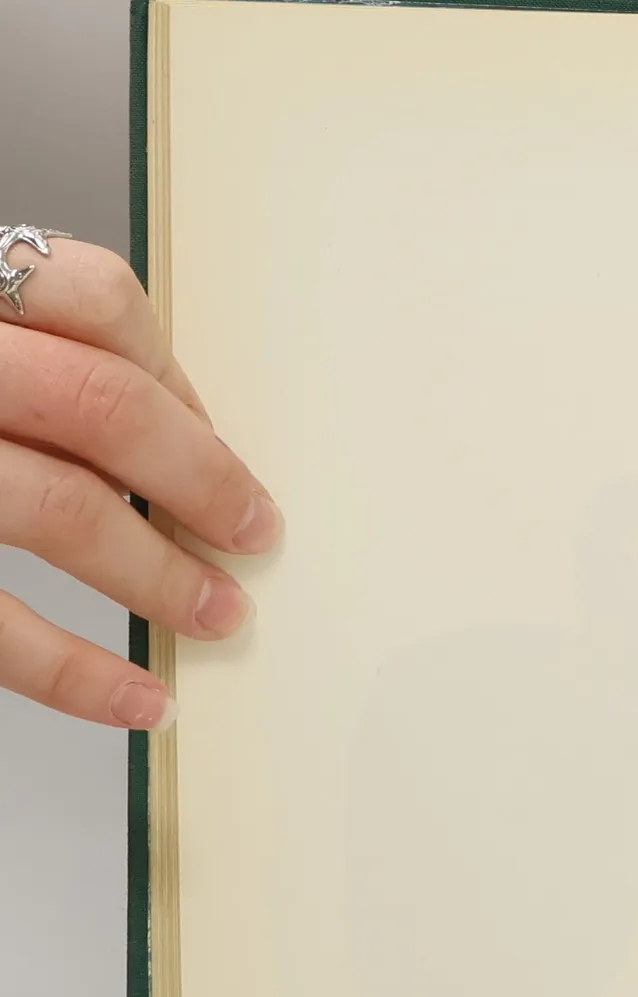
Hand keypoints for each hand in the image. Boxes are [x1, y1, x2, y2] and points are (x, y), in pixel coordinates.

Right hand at [0, 239, 277, 728]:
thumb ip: (21, 358)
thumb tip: (172, 429)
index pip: (93, 296)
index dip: (175, 375)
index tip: (215, 441)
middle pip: (101, 406)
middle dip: (201, 479)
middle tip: (255, 532)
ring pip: (59, 508)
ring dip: (161, 575)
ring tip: (216, 616)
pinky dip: (76, 674)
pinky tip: (134, 700)